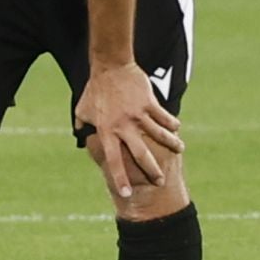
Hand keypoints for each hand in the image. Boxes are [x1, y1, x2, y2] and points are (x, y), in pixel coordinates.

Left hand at [76, 62, 183, 198]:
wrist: (111, 66)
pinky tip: (177, 129)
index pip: (114, 160)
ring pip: (158, 135)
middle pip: (140, 153)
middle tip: (159, 182)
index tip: (126, 193)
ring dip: (171, 144)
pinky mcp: (149, 103)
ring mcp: (138, 114)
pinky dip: (171, 124)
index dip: (120, 177)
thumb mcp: (82, 109)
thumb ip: (82, 124)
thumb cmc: (95, 89)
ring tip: (179, 150)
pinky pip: (164, 117)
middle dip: (151, 170)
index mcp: (107, 131)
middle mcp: (124, 126)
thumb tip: (79, 134)